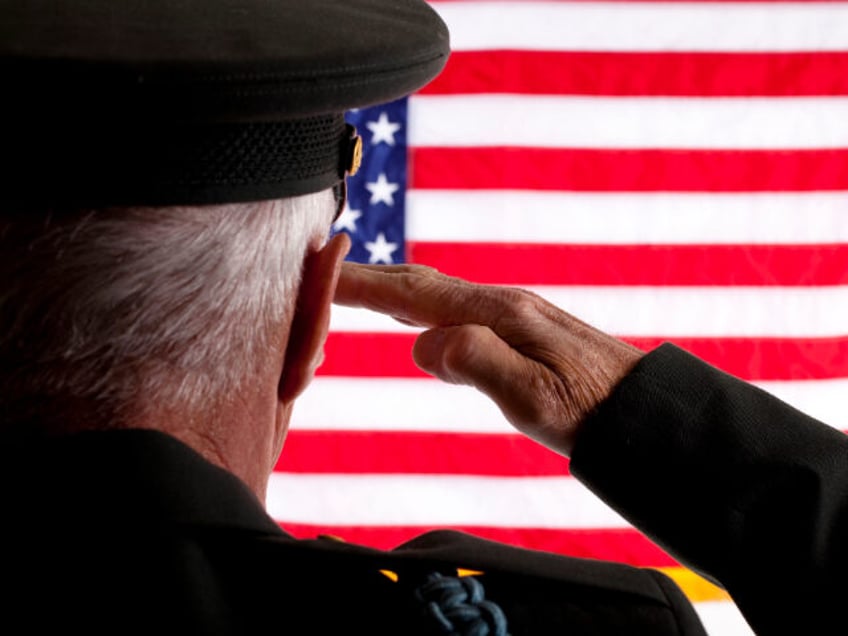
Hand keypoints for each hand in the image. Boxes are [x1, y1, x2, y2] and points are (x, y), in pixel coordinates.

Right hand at [333, 263, 643, 456]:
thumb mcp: (535, 397)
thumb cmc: (589, 410)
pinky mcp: (515, 328)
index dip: (362, 282)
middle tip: (315, 274)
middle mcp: (499, 303)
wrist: (642, 408)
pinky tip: (412, 316)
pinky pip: (452, 308)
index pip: (414, 291)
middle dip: (365, 278)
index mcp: (497, 314)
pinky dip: (417, 305)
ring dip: (388, 288)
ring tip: (349, 288)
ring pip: (434, 293)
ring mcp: (508, 313)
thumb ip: (478, 362)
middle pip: (418, 282)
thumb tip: (422, 343)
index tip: (316, 271)